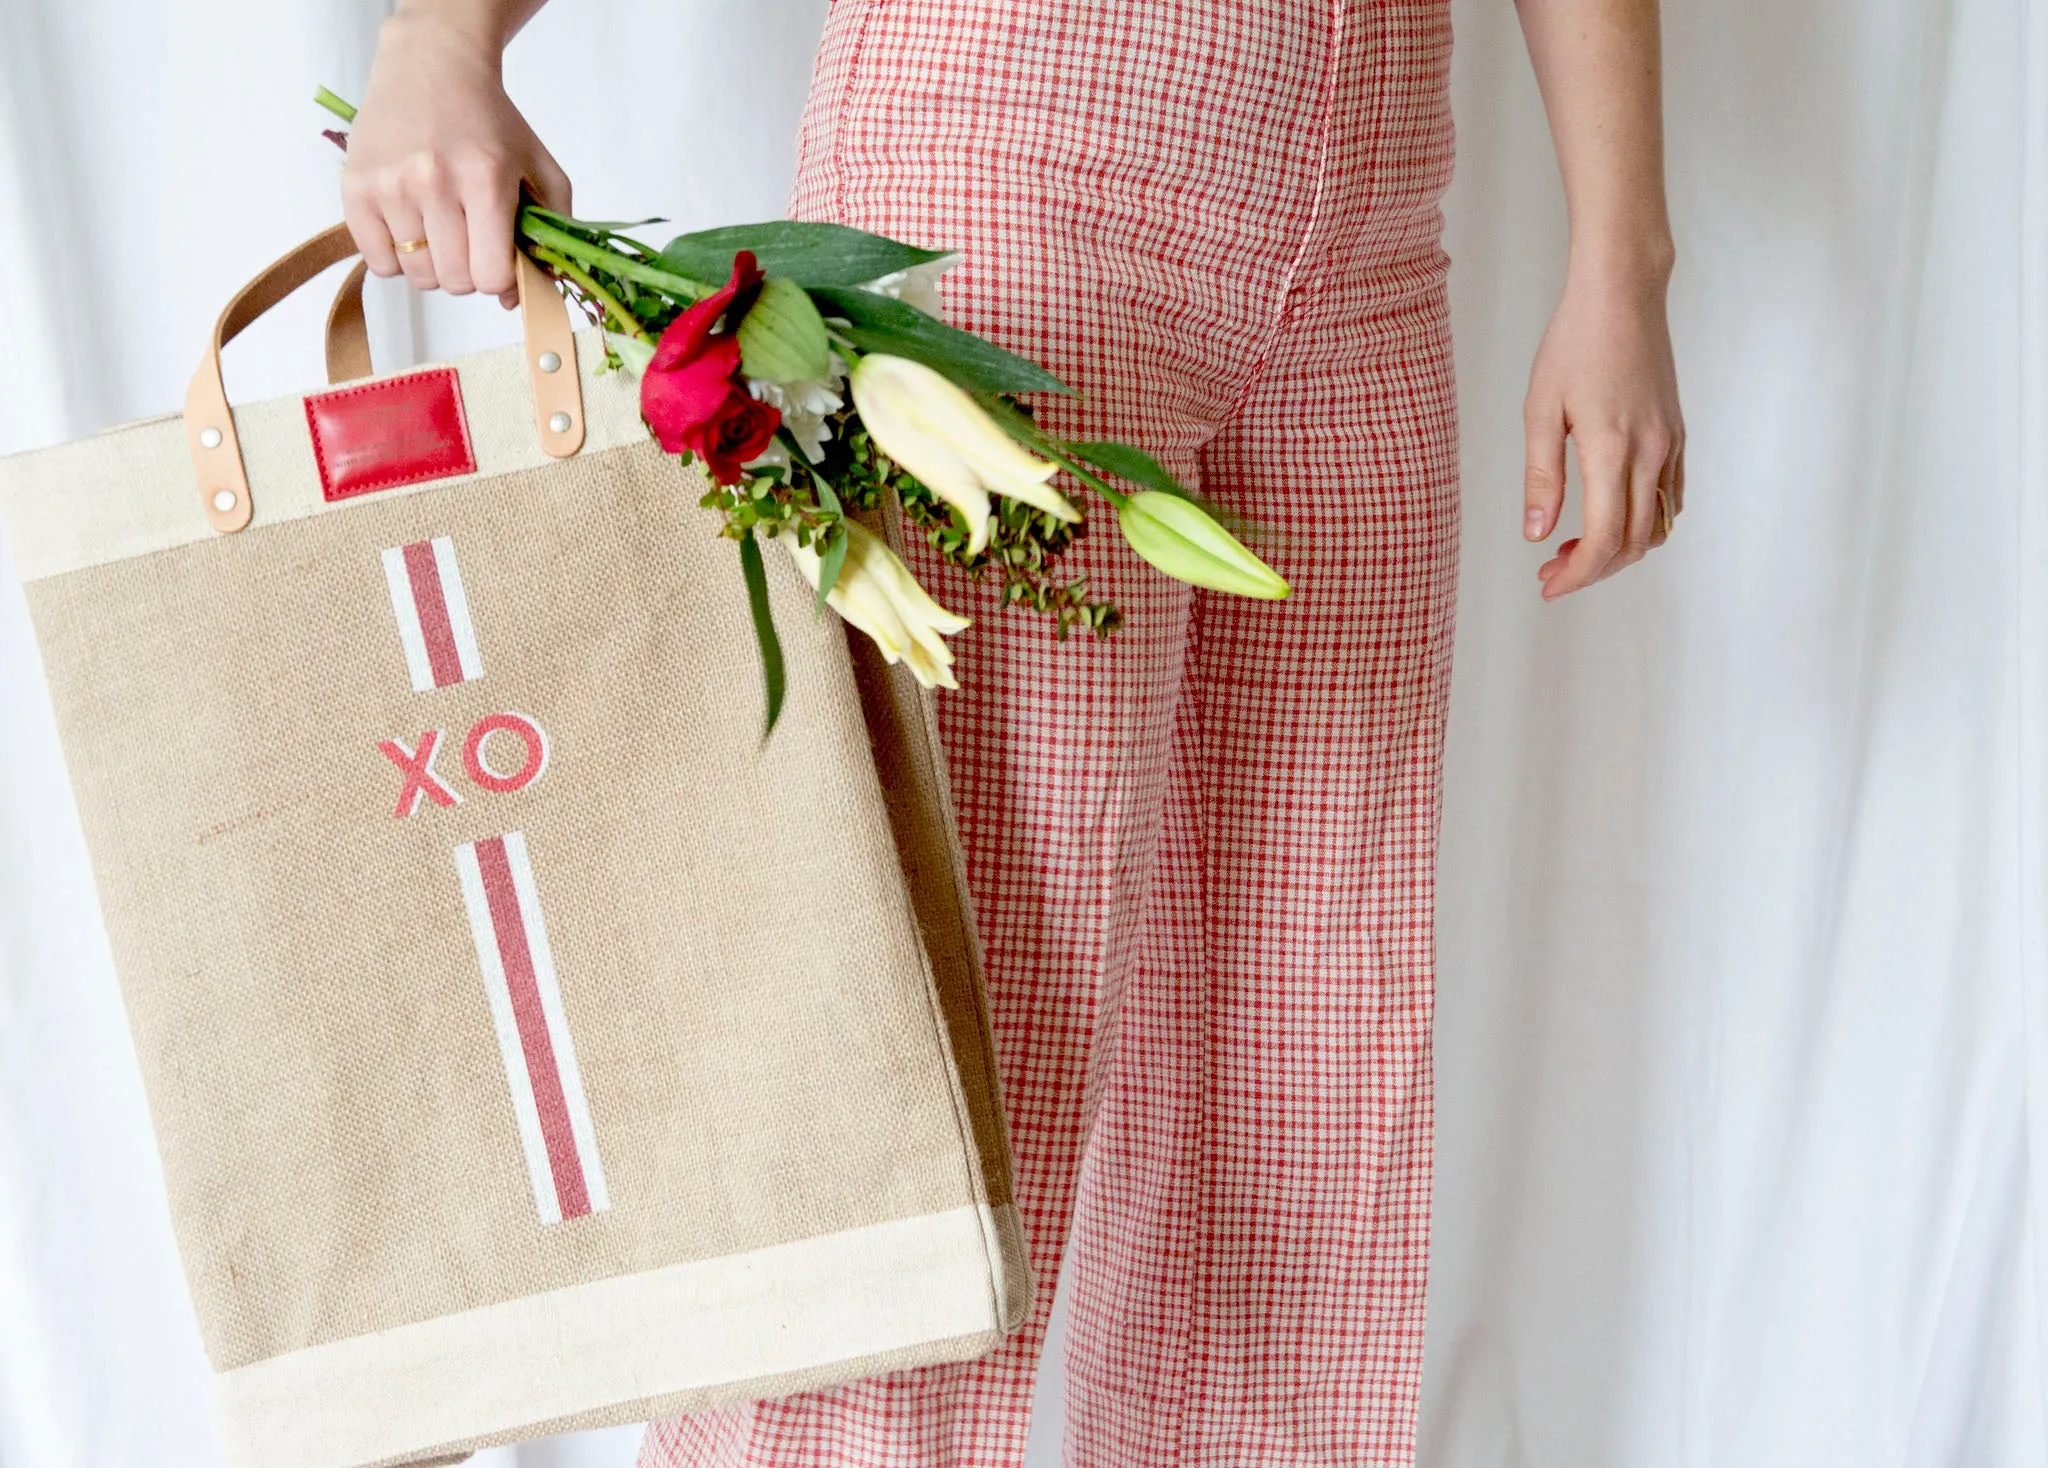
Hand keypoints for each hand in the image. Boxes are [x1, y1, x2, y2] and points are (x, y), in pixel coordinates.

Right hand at [341, 6, 571, 306]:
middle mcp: (433, 182)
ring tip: (440, 228)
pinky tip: (410, 226)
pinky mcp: (355, 188)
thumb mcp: (540, 168)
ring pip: (418, 277)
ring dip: (434, 266)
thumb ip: (550, 234)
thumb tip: (523, 297)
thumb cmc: (491, 123)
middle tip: (470, 238)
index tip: (499, 256)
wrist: (431, 66)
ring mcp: (390, 186)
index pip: (490, 276)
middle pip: (455, 281)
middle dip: (470, 272)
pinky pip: (379, 263)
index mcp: (485, 180)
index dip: (500, 279)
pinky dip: (398, 258)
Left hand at [1522, 263, 1684, 597]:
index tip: (1548, 585)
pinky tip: (1610, 516)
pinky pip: (1672, 498)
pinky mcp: (1677, 434)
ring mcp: (1670, 445)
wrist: (1623, 295)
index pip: (1604, 538)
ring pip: (1658, 526)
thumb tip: (1536, 533)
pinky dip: (1645, 523)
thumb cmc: (1574, 344)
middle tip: (1551, 570)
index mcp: (1611, 451)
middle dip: (1593, 569)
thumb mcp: (1540, 410)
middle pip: (1634, 543)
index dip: (1577, 574)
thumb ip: (1541, 477)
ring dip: (1620, 550)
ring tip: (1575, 546)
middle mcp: (1650, 454)